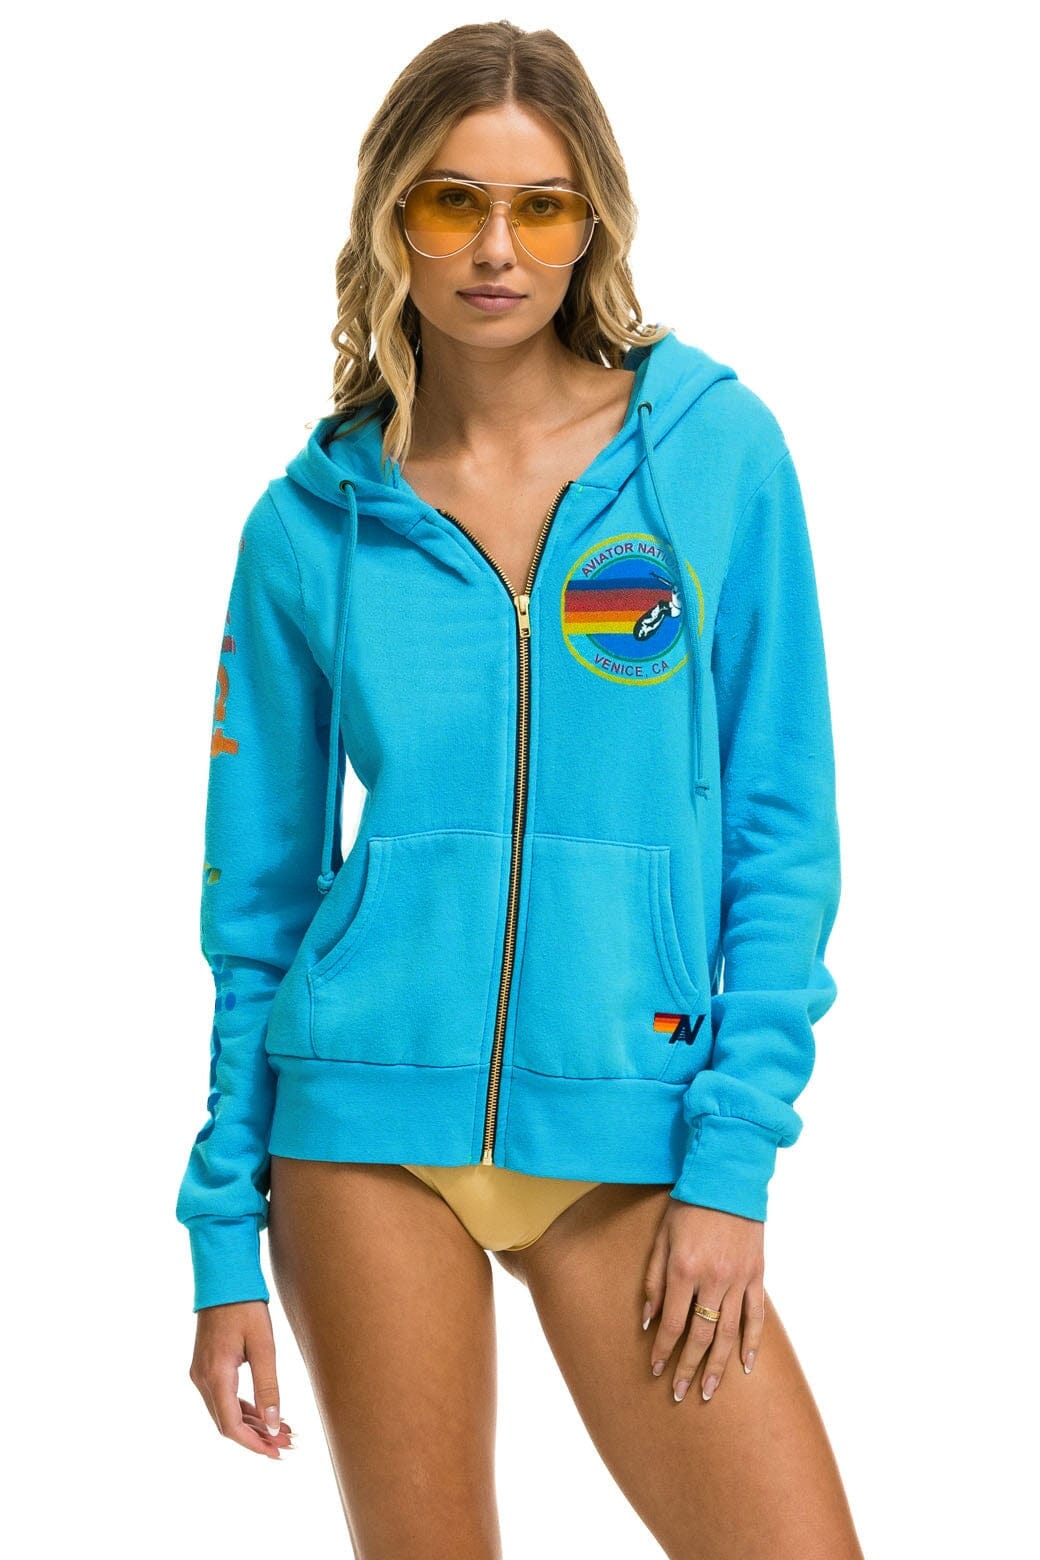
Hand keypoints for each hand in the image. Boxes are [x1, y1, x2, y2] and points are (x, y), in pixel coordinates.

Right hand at [189, 1300, 292, 1457]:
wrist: (223, 1278)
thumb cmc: (245, 1306)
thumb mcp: (263, 1345)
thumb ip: (268, 1387)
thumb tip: (274, 1424)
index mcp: (216, 1376)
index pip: (231, 1425)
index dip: (254, 1444)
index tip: (276, 1452)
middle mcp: (202, 1379)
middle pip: (227, 1423)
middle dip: (256, 1437)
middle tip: (286, 1443)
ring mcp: (201, 1374)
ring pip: (225, 1412)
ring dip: (252, 1424)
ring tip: (282, 1431)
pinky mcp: (206, 1367)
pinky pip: (223, 1397)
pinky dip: (243, 1409)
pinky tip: (265, 1413)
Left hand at [642, 1202, 764, 1403]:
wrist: (727, 1179)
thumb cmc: (688, 1205)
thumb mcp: (661, 1237)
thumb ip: (653, 1280)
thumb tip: (647, 1320)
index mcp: (684, 1270)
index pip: (672, 1323)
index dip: (663, 1351)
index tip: (656, 1371)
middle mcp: (712, 1279)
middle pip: (700, 1335)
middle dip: (688, 1368)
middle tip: (681, 1394)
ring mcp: (738, 1279)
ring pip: (729, 1333)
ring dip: (718, 1366)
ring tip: (709, 1391)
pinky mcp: (757, 1275)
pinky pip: (755, 1316)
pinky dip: (752, 1343)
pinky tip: (747, 1366)